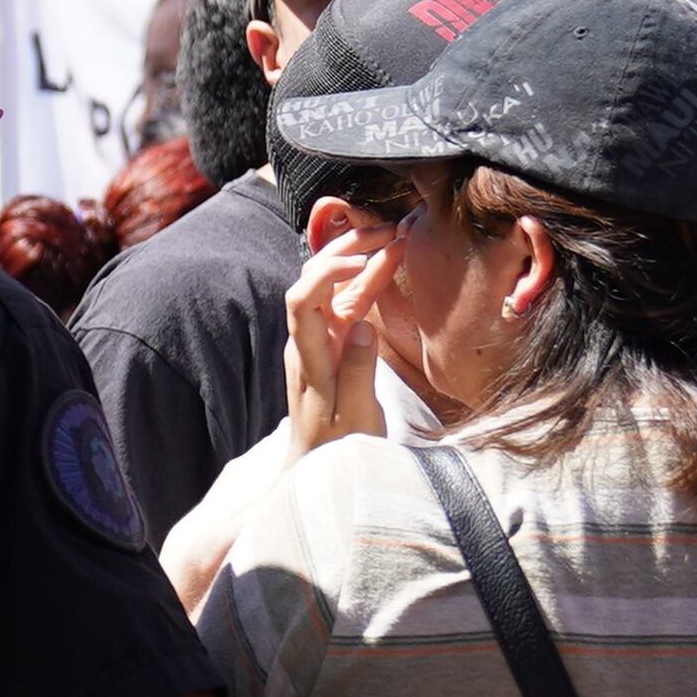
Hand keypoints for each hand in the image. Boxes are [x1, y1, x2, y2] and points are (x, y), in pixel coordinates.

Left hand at [279, 221, 390, 447]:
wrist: (320, 467)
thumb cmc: (336, 448)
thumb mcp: (353, 415)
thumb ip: (356, 371)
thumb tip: (361, 327)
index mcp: (308, 356)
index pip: (301, 300)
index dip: (326, 273)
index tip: (362, 260)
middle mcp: (308, 340)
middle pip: (315, 279)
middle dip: (347, 249)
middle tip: (387, 229)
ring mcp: (321, 339)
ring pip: (335, 286)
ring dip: (361, 258)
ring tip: (395, 235)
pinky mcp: (336, 342)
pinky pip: (349, 302)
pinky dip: (369, 280)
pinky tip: (389, 261)